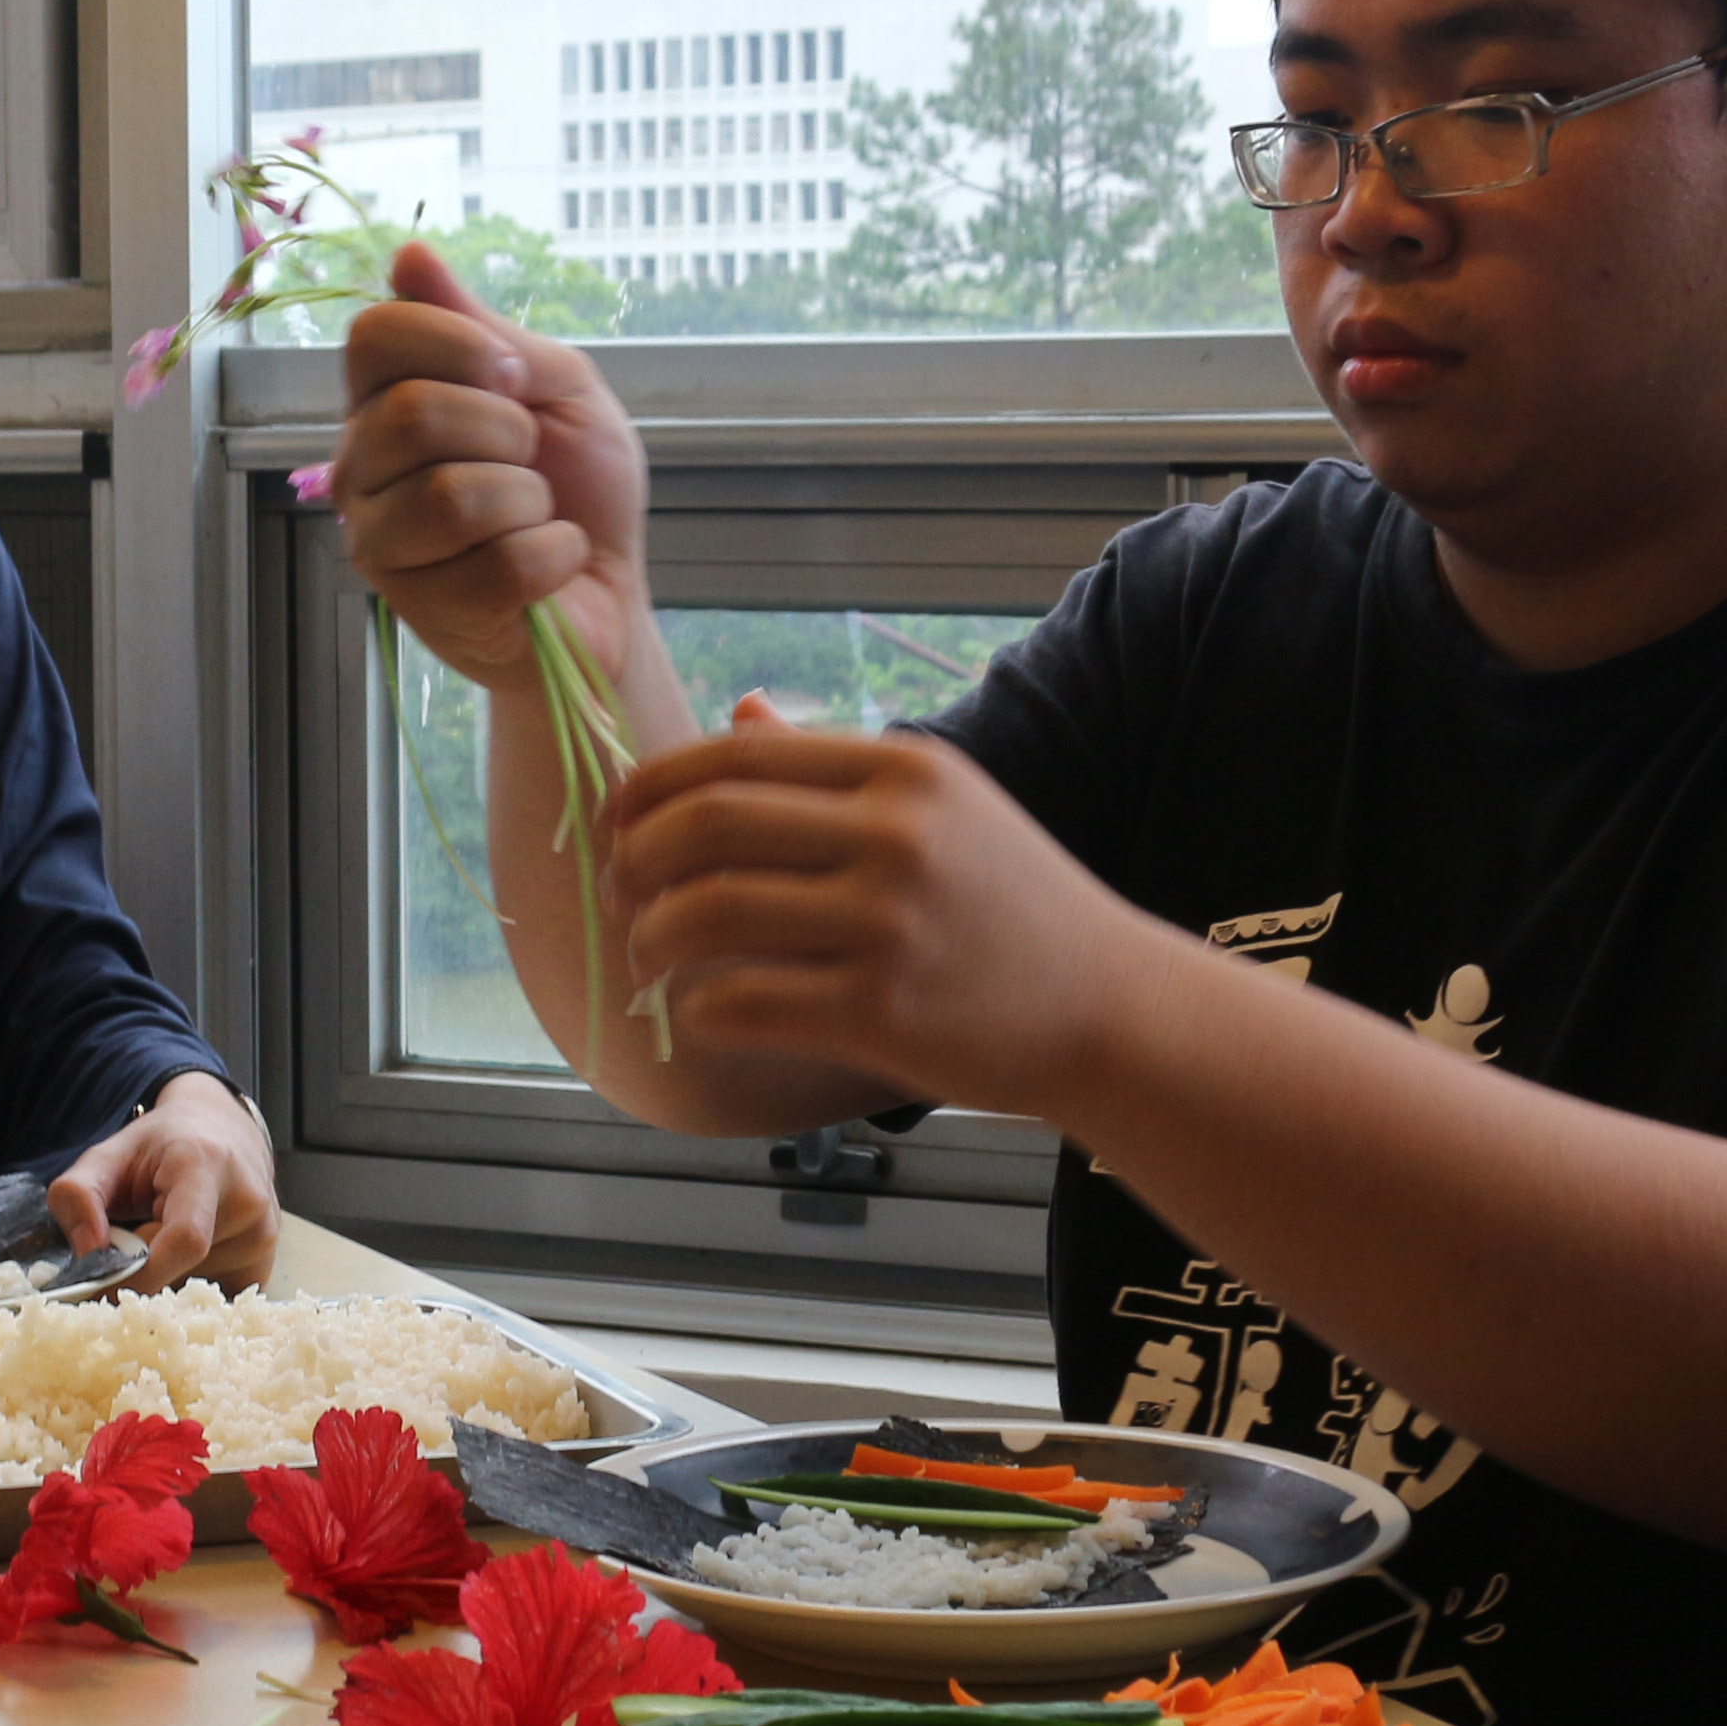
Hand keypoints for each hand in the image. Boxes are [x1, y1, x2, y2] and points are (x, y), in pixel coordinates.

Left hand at [53, 1073, 280, 1293]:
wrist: (223, 1131)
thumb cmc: (161, 1145)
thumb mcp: (107, 1155)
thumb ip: (77, 1195)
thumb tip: (88, 1255)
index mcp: (208, 1166)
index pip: (184, 1238)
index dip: (140, 1274)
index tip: (99, 1285)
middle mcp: (248, 1202)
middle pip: (182, 1268)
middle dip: (142, 1271)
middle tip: (125, 1246)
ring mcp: (264, 1237)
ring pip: (192, 1288)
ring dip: (164, 1276)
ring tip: (162, 1238)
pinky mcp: (264, 1265)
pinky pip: (211, 1298)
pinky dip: (185, 1285)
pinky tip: (184, 1254)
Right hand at [333, 238, 654, 707]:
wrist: (610, 590)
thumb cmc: (580, 488)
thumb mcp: (558, 387)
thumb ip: (486, 330)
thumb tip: (409, 254)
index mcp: (383, 402)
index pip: (373, 335)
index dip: (456, 343)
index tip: (513, 377)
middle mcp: (362, 470)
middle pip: (411, 413)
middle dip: (506, 431)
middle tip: (528, 460)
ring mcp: (381, 546)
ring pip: (451, 497)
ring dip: (528, 501)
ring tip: (535, 516)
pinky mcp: (422, 612)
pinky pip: (501, 566)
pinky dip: (554, 557)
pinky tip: (549, 566)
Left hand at [603, 714, 1143, 1109]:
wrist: (1110, 1010)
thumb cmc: (1014, 909)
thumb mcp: (944, 808)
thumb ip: (833, 768)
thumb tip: (736, 712)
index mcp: (901, 771)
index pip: (734, 756)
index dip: (649, 787)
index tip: (616, 821)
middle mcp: (894, 837)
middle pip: (704, 826)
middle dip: (634, 859)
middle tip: (619, 891)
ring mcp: (887, 925)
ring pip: (705, 916)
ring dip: (651, 939)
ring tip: (648, 957)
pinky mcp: (880, 1012)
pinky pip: (740, 1003)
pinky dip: (699, 1009)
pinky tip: (704, 1012)